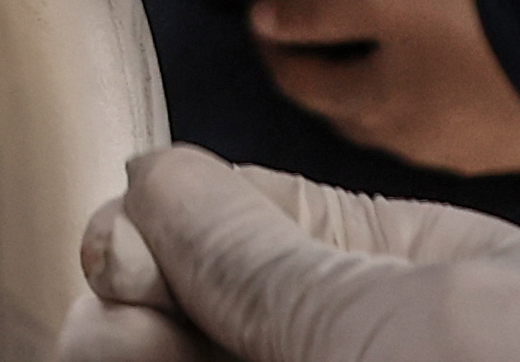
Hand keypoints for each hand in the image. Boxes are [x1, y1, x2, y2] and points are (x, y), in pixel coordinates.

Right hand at [62, 146, 519, 361]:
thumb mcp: (422, 322)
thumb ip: (280, 265)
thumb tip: (159, 175)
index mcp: (424, 271)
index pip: (263, 223)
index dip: (169, 234)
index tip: (112, 256)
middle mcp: (377, 346)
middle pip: (219, 319)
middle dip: (140, 320)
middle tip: (98, 341)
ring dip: (139, 358)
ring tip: (95, 356)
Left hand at [249, 0, 519, 177]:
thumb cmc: (466, 21)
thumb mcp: (383, 2)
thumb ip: (317, 12)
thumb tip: (257, 19)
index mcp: (370, 105)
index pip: (301, 86)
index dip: (276, 56)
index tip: (263, 30)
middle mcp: (405, 142)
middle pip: (346, 115)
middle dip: (321, 85)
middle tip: (312, 54)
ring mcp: (455, 155)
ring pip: (396, 134)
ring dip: (376, 107)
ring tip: (373, 75)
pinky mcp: (500, 154)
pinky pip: (447, 142)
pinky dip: (429, 120)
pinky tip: (440, 101)